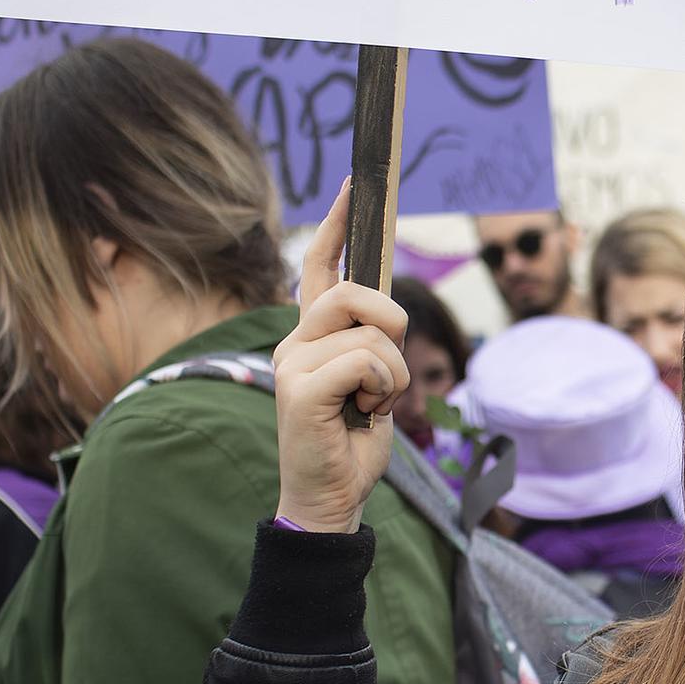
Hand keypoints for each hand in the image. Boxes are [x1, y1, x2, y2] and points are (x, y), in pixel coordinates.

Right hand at [272, 179, 409, 533]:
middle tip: (386, 374)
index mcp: (309, 337)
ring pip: (369, 332)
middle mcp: (293, 342)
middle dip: (391, 326)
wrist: (333, 499)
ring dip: (392, 372)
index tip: (354, 184)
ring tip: (373, 403)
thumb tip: (389, 312)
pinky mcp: (298, 388)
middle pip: (355, 292)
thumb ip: (374, 344)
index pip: (319, 268)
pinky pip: (365, 361)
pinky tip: (365, 412)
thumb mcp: (374, 383)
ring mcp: (291, 363)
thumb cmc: (354, 445)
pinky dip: (382, 387)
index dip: (338, 226)